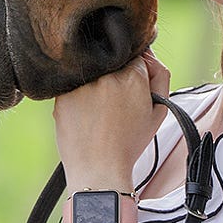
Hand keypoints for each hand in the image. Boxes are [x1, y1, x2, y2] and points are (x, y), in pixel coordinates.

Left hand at [52, 48, 171, 187]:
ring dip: (96, 82)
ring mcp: (83, 84)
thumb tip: (147, 53)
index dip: (135, 72)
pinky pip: (73, 83)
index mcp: (133, 77)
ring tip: (99, 110)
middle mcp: (107, 76)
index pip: (136, 55)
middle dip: (116, 75)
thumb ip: (160, 74)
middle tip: (114, 102)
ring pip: (92, 70)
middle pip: (114, 60)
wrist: (99, 169)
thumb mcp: (158, 110)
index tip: (131, 88)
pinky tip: (85, 114)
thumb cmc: (129, 143)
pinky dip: (79, 94)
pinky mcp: (63, 94)